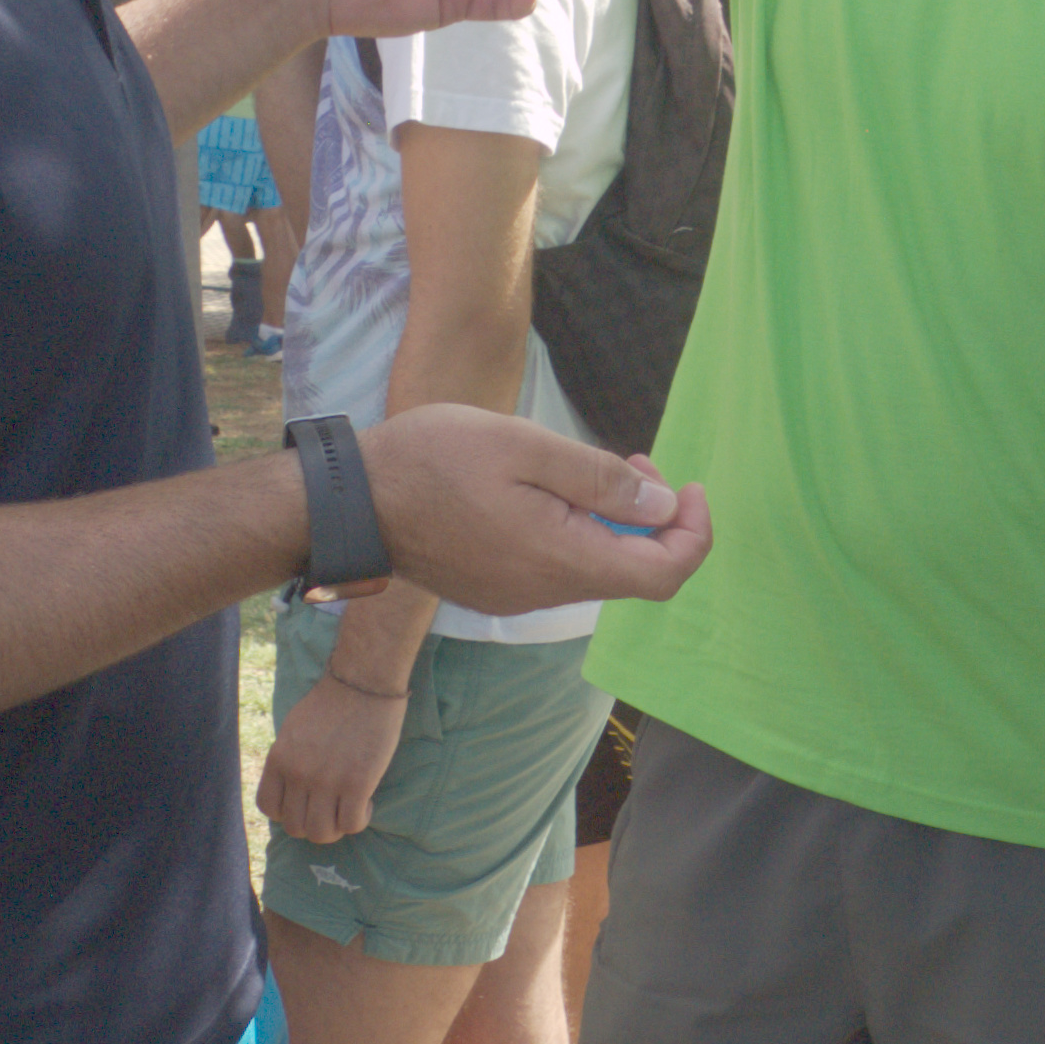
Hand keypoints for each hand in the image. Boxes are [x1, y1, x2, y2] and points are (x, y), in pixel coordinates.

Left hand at [254, 666, 408, 846]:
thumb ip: (288, 759)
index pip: (268, 808)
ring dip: (336, 828)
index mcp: (279, 759)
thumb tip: (289, 786)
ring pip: (322, 833)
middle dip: (313, 824)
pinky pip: (352, 824)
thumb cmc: (332, 700)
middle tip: (331, 809)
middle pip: (296, 827)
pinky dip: (359, 820)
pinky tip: (366, 804)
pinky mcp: (358, 783)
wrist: (364, 679)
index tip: (305, 803)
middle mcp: (298, 774)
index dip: (287, 812)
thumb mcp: (293, 729)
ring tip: (348, 810)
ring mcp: (327, 781)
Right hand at [361, 410, 708, 616]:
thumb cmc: (434, 460)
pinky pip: (558, 570)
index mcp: (561, 560)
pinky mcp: (493, 588)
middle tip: (638, 464)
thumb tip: (663, 508)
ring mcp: (515, 595)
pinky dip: (579, 534)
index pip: (661, 575)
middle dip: (654, 520)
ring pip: (595, 570)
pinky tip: (556, 492)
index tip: (690, 487)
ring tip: (593, 470)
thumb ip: (600, 480)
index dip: (693, 535)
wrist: (351, 501)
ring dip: (614, 525)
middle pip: (632, 574)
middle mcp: (544, 592)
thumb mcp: (526, 448)